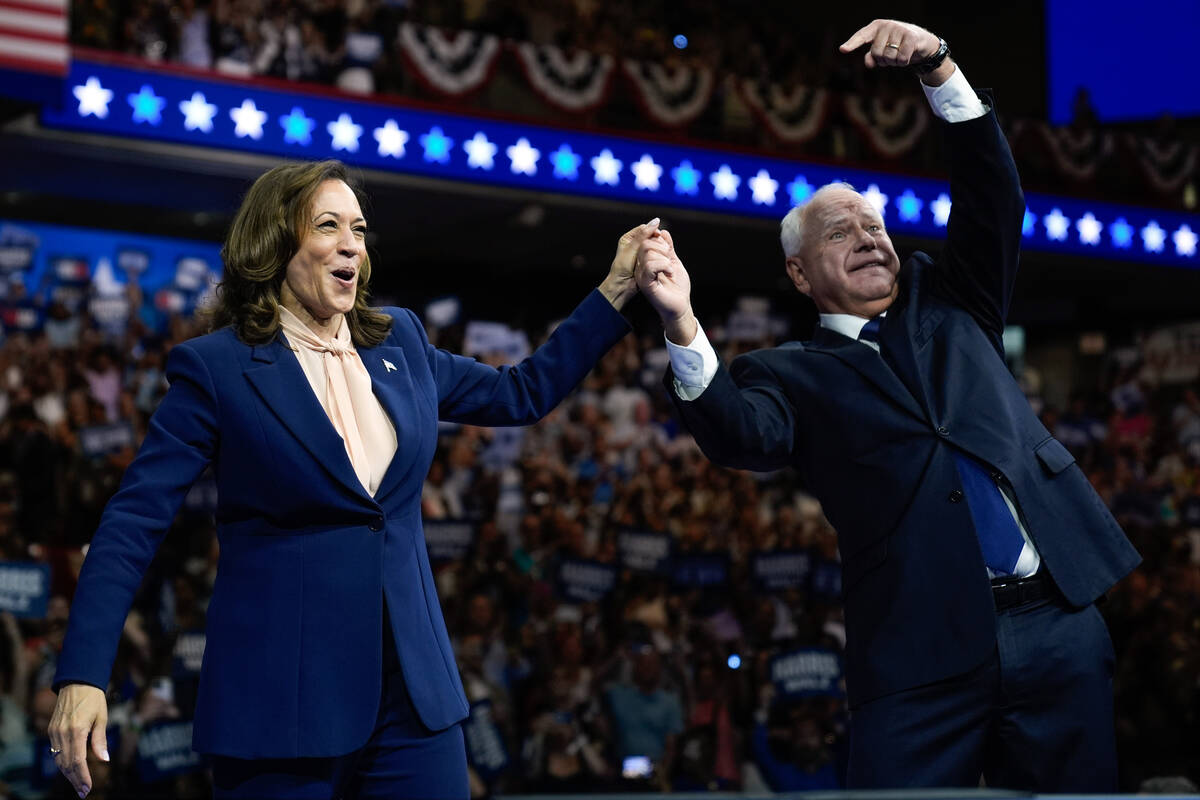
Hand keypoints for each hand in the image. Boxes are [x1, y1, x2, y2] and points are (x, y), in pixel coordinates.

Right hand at [48, 683, 108, 797]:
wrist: (77, 682)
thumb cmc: (93, 699)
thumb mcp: (102, 717)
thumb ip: (100, 740)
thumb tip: (104, 759)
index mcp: (77, 730)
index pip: (78, 761)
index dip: (82, 776)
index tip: (87, 788)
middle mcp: (63, 733)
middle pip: (67, 764)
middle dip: (75, 780)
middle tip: (83, 792)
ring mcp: (54, 732)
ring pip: (59, 760)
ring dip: (68, 774)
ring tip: (78, 784)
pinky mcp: (51, 730)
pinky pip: (55, 751)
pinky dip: (62, 762)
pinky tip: (70, 769)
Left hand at [599, 218, 660, 310]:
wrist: (622, 286)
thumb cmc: (623, 267)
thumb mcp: (633, 249)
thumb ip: (644, 235)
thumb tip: (656, 220)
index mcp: (628, 238)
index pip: (644, 229)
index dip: (652, 230)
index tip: (659, 235)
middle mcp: (634, 244)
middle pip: (650, 236)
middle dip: (656, 239)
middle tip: (662, 245)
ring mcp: (641, 253)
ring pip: (654, 245)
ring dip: (659, 247)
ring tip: (663, 251)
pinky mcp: (646, 260)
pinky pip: (655, 254)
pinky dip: (659, 255)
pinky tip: (663, 257)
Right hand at [636, 229, 696, 344]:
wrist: (681, 306)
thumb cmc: (677, 287)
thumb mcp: (673, 262)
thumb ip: (668, 248)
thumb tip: (663, 232)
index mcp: (645, 262)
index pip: (645, 241)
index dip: (657, 238)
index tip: (668, 246)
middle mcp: (641, 268)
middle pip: (645, 244)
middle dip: (662, 247)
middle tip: (670, 259)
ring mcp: (642, 276)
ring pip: (647, 253)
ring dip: (664, 257)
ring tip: (670, 268)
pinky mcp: (646, 284)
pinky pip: (650, 266)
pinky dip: (664, 265)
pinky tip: (669, 272)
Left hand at [839, 19, 941, 70]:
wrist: (921, 42)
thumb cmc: (896, 46)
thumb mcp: (882, 51)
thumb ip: (872, 57)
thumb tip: (869, 63)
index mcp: (876, 27)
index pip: (861, 36)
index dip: (852, 44)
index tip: (843, 50)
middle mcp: (886, 25)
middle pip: (876, 53)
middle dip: (883, 60)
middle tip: (891, 55)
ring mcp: (899, 29)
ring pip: (889, 57)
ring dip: (894, 62)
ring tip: (899, 54)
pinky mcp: (911, 36)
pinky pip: (901, 58)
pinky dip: (903, 62)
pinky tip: (908, 56)